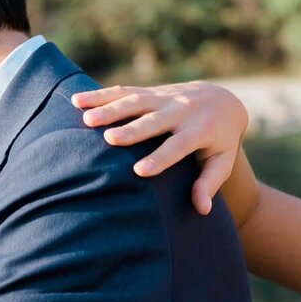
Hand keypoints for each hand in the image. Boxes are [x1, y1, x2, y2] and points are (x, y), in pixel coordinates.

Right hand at [72, 82, 247, 214]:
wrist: (223, 101)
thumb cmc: (221, 141)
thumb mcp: (222, 161)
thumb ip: (210, 183)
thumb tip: (202, 209)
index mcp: (202, 129)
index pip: (179, 146)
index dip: (160, 158)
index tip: (140, 171)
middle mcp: (183, 110)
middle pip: (154, 120)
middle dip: (132, 129)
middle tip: (109, 139)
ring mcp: (166, 97)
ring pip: (135, 101)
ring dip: (110, 109)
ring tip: (86, 119)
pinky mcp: (152, 92)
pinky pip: (124, 91)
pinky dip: (100, 95)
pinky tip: (77, 101)